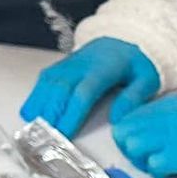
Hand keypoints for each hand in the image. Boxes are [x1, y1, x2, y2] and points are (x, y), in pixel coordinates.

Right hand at [20, 38, 160, 137]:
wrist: (123, 39)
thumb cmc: (136, 63)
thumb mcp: (146, 80)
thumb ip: (132, 98)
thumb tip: (117, 120)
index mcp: (103, 70)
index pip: (83, 94)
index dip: (71, 114)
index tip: (64, 133)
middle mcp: (80, 65)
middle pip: (60, 90)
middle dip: (50, 114)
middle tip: (44, 138)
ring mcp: (68, 64)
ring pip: (48, 84)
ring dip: (39, 107)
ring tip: (34, 129)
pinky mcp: (60, 66)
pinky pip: (44, 80)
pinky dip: (35, 96)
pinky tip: (31, 112)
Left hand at [112, 61, 176, 177]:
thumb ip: (176, 121)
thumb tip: (161, 138)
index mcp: (170, 105)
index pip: (129, 118)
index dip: (133, 136)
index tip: (150, 147)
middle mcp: (165, 116)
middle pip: (123, 133)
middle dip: (132, 150)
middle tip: (154, 159)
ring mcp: (171, 134)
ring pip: (131, 148)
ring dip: (144, 162)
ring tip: (167, 166)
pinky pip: (152, 167)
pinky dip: (161, 173)